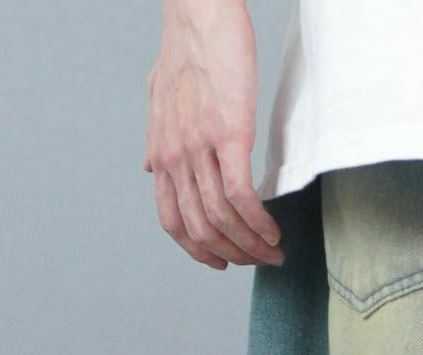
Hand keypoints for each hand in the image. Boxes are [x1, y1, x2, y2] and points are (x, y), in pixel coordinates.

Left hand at [143, 0, 282, 269]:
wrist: (198, 14)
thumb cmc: (187, 49)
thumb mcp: (157, 98)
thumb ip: (156, 139)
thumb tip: (148, 169)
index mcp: (161, 153)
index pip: (173, 221)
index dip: (198, 252)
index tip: (221, 262)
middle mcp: (176, 157)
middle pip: (201, 230)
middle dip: (233, 256)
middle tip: (259, 261)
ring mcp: (201, 148)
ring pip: (222, 219)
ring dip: (251, 246)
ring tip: (273, 252)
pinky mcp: (229, 135)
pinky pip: (242, 196)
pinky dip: (259, 222)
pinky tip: (274, 230)